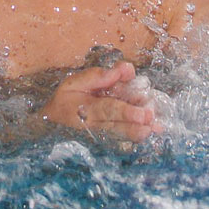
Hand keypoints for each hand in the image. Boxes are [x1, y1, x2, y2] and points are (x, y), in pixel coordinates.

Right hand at [38, 61, 163, 141]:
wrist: (51, 124)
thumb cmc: (64, 100)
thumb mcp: (73, 82)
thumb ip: (99, 76)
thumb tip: (126, 70)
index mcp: (86, 109)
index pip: (109, 110)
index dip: (127, 111)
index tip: (144, 114)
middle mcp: (96, 125)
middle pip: (120, 126)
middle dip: (137, 124)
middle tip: (152, 120)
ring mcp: (102, 134)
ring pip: (123, 134)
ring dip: (140, 130)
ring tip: (156, 126)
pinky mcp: (107, 138)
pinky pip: (123, 138)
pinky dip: (137, 135)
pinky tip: (151, 130)